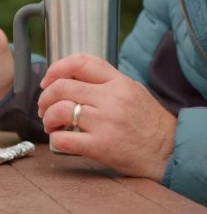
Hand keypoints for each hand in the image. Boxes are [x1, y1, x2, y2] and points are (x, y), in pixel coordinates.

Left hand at [38, 54, 175, 181]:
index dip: (56, 69)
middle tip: (44, 107)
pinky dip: (55, 138)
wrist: (170, 151)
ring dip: (47, 117)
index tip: (48, 80)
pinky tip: (59, 138)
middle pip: (62, 87)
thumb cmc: (148, 122)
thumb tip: (70, 77)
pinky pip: (65, 138)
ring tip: (50, 124)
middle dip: (45, 97)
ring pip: (60, 110)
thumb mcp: (132, 90)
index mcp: (117, 82)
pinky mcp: (101, 146)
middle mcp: (110, 99)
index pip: (80, 62)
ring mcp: (105, 122)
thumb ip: (104, 81)